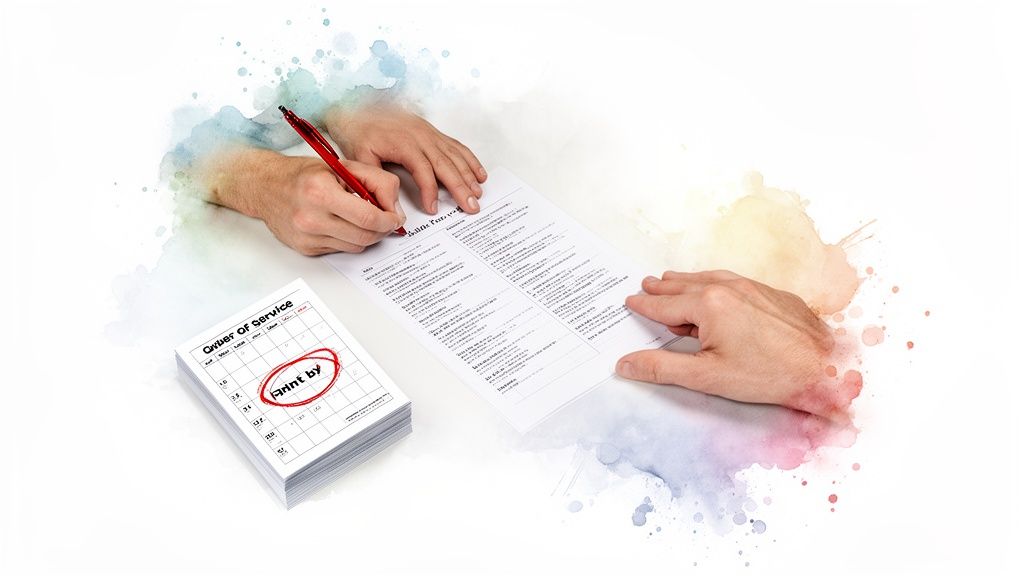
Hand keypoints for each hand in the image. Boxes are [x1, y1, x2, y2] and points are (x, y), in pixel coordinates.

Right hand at [204, 149, 404, 255]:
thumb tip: (394, 208)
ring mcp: (307, 237)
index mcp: (321, 193)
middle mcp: (311, 218)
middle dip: (382, 230)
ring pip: (356, 246)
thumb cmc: (303, 174)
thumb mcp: (341, 166)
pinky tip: (341, 224)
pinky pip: (341, 249)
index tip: (394, 217)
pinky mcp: (306, 249)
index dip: (388, 220)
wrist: (265, 186)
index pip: (368, 217)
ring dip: (366, 235)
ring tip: (362, 218)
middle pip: (365, 236)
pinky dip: (348, 239)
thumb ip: (375, 181)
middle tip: (386, 220)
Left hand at [325, 103, 486, 214]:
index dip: (430, 191)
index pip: (423, 171)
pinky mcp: (434, 133)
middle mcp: (422, 137)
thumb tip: (388, 203)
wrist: (360, 106)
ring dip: (469, 176)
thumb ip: (376, 180)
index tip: (433, 208)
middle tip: (471, 206)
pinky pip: (457, 147)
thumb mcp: (360, 156)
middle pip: (446, 165)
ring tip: (478, 193)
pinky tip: (478, 173)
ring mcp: (430, 134)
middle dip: (461, 187)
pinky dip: (470, 160)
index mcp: (405, 143)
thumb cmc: (360, 130)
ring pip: (455, 156)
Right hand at [615, 271, 860, 418]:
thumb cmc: (770, 374)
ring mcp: (753, 288)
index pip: (665, 305)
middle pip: (685, 286)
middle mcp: (729, 288)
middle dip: (663, 288)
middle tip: (646, 285)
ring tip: (672, 281)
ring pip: (710, 279)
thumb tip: (626, 364)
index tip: (631, 301)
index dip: (645, 305)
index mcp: (708, 305)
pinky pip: (734, 281)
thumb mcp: (706, 376)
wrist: (825, 368)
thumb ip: (662, 368)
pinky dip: (714, 282)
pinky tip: (714, 288)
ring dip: (687, 281)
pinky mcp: (773, 294)